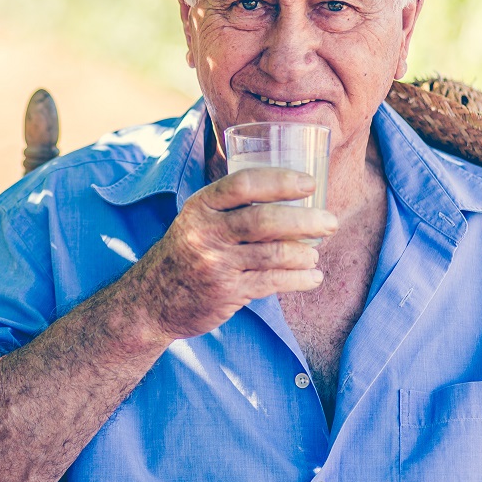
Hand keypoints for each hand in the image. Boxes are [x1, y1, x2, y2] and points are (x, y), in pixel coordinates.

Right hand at [126, 167, 336, 341]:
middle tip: (331, 222)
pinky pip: (273, 282)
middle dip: (306, 220)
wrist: (151, 300)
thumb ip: (230, 208)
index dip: (280, 180)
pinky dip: (300, 279)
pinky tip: (312, 277)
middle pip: (265, 220)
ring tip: (315, 254)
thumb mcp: (196, 221)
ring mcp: (216, 264)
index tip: (309, 183)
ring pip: (274, 253)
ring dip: (305, 253)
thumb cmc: (185, 254)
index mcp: (200, 207)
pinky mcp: (226, 292)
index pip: (243, 184)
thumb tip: (288, 195)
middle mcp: (206, 233)